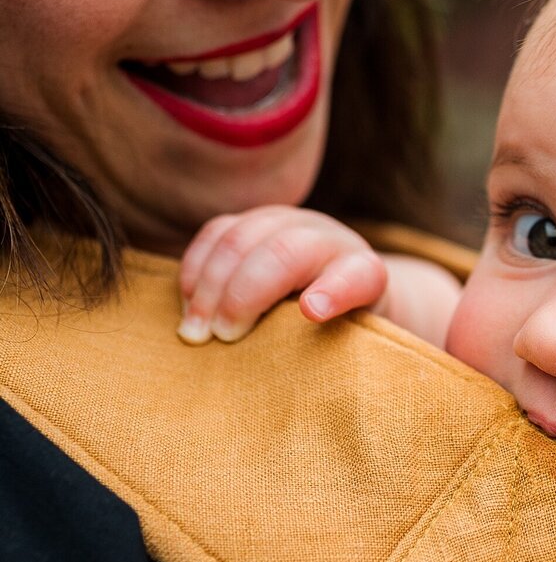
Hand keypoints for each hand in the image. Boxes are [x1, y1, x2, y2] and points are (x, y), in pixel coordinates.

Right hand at [178, 206, 387, 343]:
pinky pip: (215, 233)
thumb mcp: (347, 338)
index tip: (311, 313)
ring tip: (195, 331)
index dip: (334, 293)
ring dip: (209, 285)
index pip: (356, 277)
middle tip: (220, 338)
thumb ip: (330, 341)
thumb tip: (298, 341)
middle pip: (284, 251)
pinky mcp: (252, 220)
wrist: (335, 285)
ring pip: (241, 237)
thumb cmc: (337, 326)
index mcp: (362, 271)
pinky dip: (195, 268)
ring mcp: (287, 222)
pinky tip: (187, 304)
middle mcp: (326, 238)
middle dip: (244, 294)